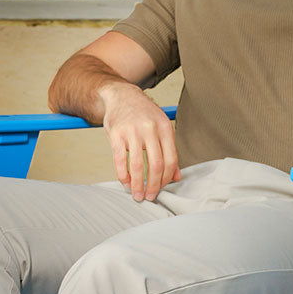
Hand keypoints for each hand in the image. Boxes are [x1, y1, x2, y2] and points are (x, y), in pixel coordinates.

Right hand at [100, 82, 180, 201]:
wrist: (122, 96)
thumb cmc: (143, 115)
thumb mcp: (160, 128)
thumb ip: (169, 152)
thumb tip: (176, 177)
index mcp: (164, 128)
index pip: (170, 159)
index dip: (167, 178)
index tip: (161, 188)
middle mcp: (150, 129)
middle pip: (156, 164)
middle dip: (153, 185)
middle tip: (150, 197)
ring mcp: (132, 132)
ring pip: (137, 165)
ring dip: (137, 184)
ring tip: (137, 195)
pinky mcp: (116, 134)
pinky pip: (120, 160)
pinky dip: (123, 176)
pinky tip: (126, 183)